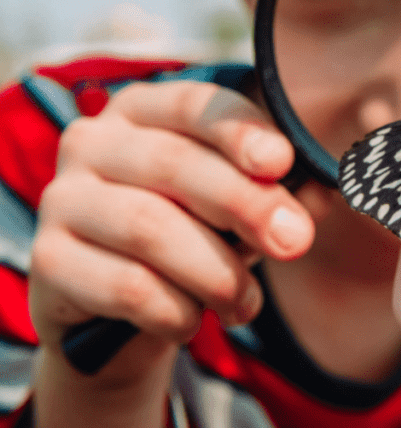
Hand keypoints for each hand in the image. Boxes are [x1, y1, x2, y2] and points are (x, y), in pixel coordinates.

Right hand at [30, 81, 315, 378]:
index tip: (281, 162)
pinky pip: (127, 286)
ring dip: (216, 273)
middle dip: (246, 205)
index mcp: (146, 111)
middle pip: (176, 165)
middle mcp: (94, 142)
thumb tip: (323, 193)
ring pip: (151, 228)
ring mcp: (63, 198)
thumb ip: (281, 195)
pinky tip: (193, 321)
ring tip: (246, 304)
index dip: (241, 131)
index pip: (195, 105)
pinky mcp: (49, 259)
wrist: (121, 312)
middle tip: (294, 243)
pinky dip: (175, 310)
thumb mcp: (240, 210)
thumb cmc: (193, 237)